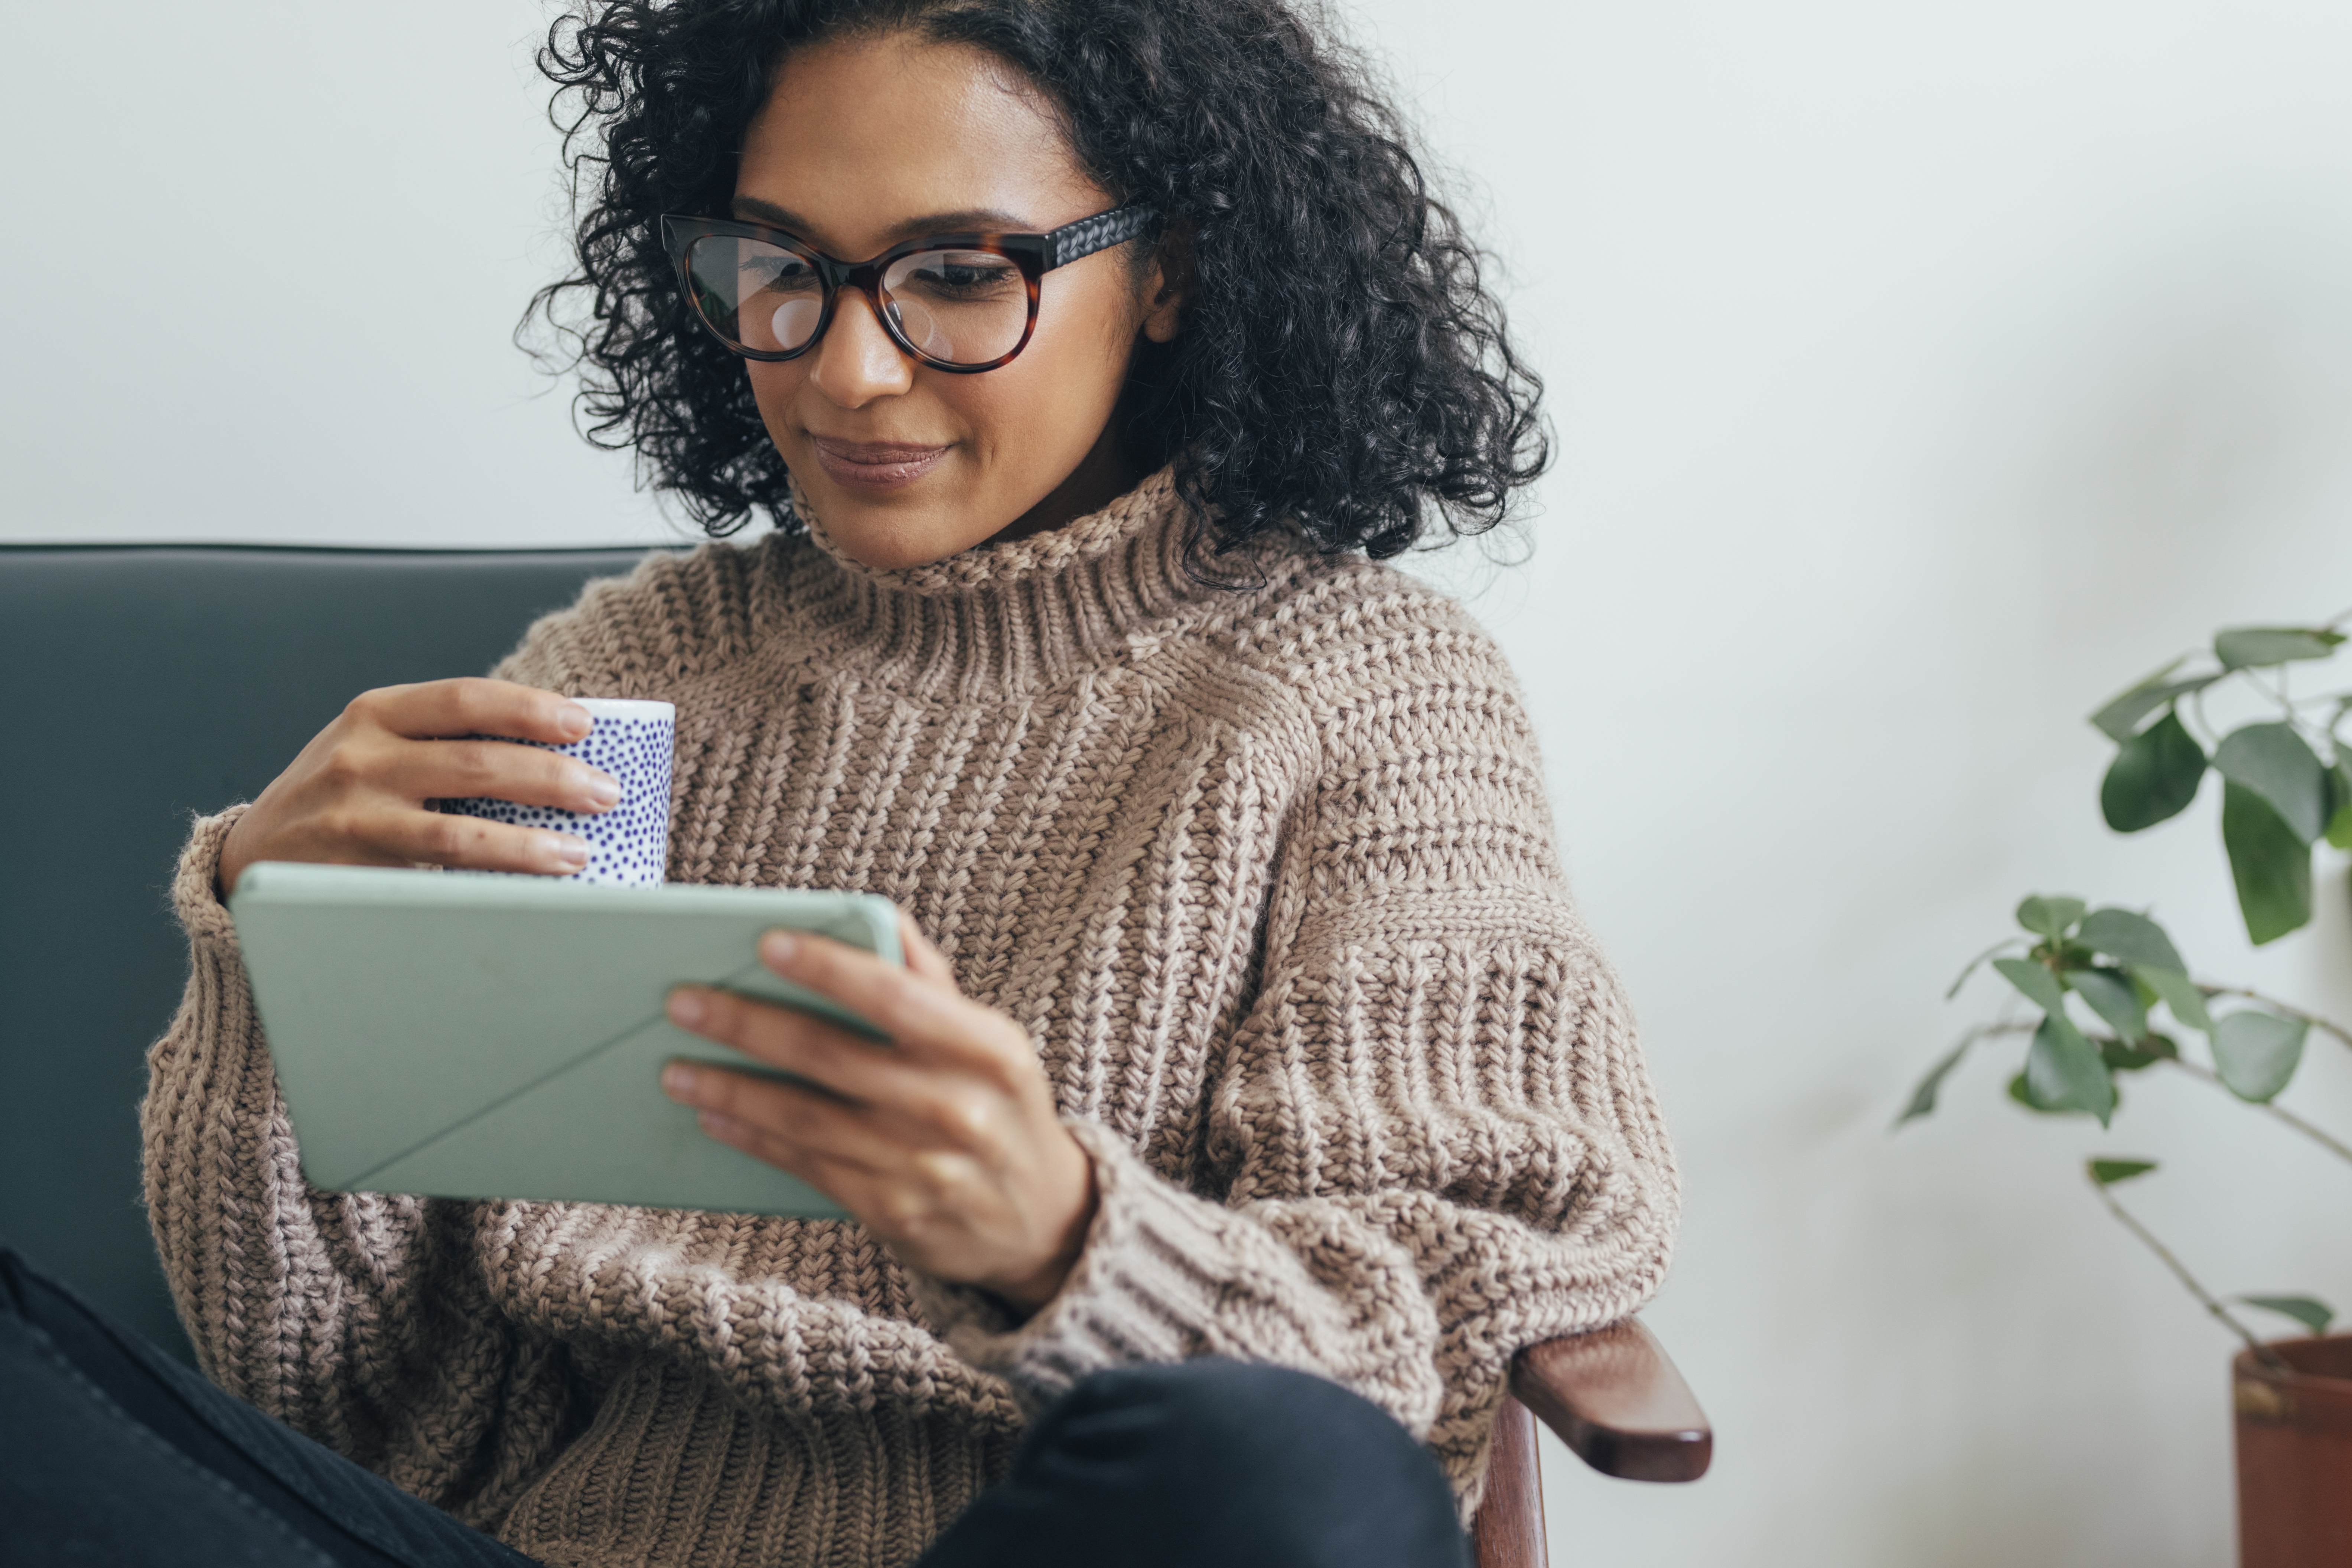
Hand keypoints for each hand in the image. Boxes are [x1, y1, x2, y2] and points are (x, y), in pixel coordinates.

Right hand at [216, 678, 619, 896]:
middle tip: (605, 792)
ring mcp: (354, 817)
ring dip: (528, 845)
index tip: (584, 723)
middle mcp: (361, 757)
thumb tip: (557, 756)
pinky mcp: (351, 874)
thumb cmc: (343, 795)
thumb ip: (446, 743)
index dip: (530, 709)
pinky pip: (433, 881)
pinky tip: (528, 892)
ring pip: (459, 832)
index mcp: (377, 713)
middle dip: (552, 779)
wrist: (251, 855)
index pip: (465, 699)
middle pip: (476, 763)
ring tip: (579, 853)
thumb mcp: (379, 748)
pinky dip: (489, 886)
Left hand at [659, 915, 1096, 1313]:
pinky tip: (714, 1114)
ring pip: (806, 1119)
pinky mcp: (893, 1213)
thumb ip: (932, 982)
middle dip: (748, 1024)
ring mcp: (925, 1167)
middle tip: (683, 1001)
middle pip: (833, 1057)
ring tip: (675, 1065)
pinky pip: (806, 1166)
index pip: (897, 997)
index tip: (765, 942)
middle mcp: (958, 1108)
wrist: (1044, 1222)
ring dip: (732, 1088)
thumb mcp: (990, 1042)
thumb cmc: (999, 1108)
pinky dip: (752, 1138)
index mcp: (990, 1049)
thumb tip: (880, 919)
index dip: (828, 968)